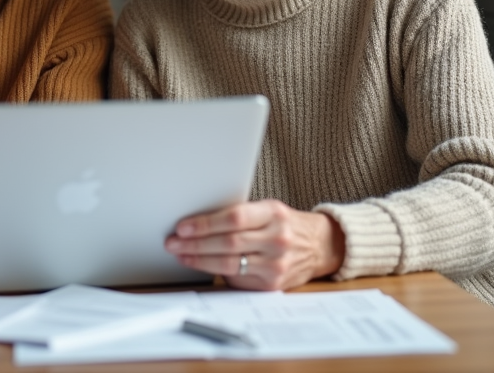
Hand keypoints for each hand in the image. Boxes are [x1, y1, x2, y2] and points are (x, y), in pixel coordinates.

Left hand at [164, 199, 344, 290]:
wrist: (320, 246)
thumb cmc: (285, 224)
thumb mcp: (269, 210)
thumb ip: (240, 214)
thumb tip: (197, 220)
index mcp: (274, 213)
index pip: (234, 218)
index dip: (205, 223)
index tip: (183, 227)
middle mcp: (278, 239)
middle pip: (228, 243)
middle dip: (195, 244)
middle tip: (173, 242)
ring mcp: (276, 264)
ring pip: (229, 263)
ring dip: (199, 260)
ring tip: (180, 254)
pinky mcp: (272, 284)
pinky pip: (237, 278)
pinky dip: (214, 272)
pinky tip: (200, 265)